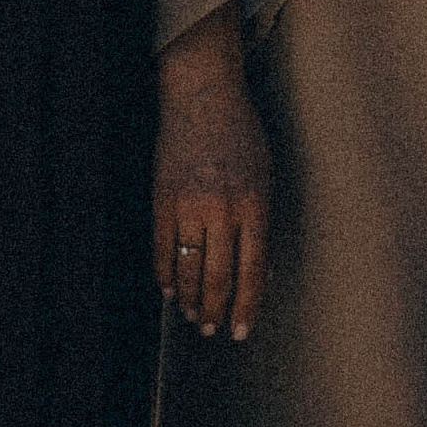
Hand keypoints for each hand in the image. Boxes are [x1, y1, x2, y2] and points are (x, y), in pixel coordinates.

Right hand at [154, 1, 271, 340]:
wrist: (202, 95)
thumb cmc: (242, 135)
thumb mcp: (265, 176)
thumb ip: (262, 225)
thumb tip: (261, 275)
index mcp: (254, 204)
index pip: (252, 271)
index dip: (247, 306)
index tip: (242, 331)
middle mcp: (222, 208)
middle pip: (219, 276)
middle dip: (216, 311)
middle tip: (213, 331)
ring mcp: (189, 204)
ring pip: (187, 268)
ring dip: (190, 299)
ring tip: (193, 316)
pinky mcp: (162, 198)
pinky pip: (161, 248)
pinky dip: (165, 274)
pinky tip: (170, 290)